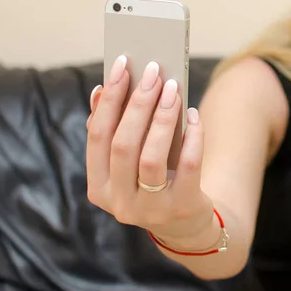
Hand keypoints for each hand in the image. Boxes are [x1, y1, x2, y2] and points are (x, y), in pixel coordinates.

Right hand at [86, 56, 212, 240]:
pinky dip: (192, 136)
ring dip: (163, 117)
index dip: (107, 100)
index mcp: (99, 188)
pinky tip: (194, 116)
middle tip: (153, 71)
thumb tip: (100, 91)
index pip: (97, 137)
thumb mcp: (129, 164)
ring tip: (174, 89)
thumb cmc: (153, 183)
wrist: (185, 225)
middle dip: (138, 103)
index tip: (120, 66)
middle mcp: (119, 203)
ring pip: (151, 156)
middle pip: (124, 145)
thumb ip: (114, 131)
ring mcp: (150, 209)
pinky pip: (188, 166)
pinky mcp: (182, 207)